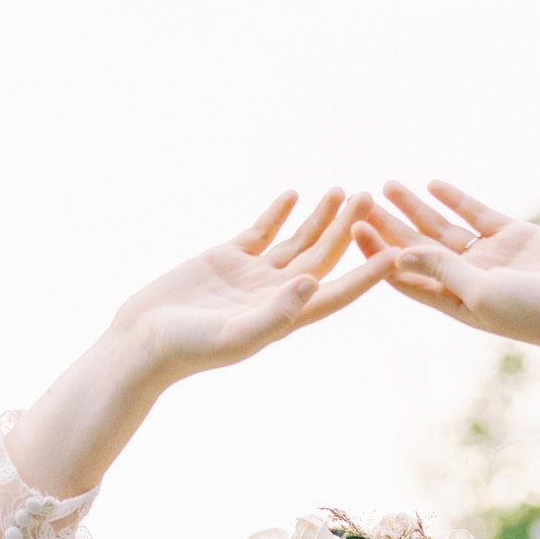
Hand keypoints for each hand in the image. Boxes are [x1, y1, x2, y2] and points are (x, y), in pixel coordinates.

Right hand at [112, 189, 394, 383]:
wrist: (142, 341)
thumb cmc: (187, 348)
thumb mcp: (234, 335)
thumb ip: (276, 314)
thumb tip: (313, 284)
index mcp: (285, 318)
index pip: (335, 294)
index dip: (366, 276)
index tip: (397, 255)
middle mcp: (274, 296)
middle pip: (322, 259)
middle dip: (348, 231)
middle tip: (370, 198)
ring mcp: (252, 277)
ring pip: (296, 242)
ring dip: (320, 218)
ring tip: (343, 190)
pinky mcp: (226, 259)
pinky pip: (261, 232)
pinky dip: (277, 213)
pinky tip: (294, 194)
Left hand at [351, 181, 539, 359]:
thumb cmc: (536, 313)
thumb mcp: (482, 294)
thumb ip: (442, 272)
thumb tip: (398, 256)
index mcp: (455, 304)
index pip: (406, 277)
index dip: (377, 254)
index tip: (353, 230)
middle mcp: (468, 281)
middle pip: (418, 249)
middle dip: (388, 225)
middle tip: (358, 200)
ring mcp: (489, 258)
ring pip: (442, 229)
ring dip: (414, 208)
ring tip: (386, 184)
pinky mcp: (512, 236)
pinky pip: (475, 214)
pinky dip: (455, 199)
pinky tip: (432, 183)